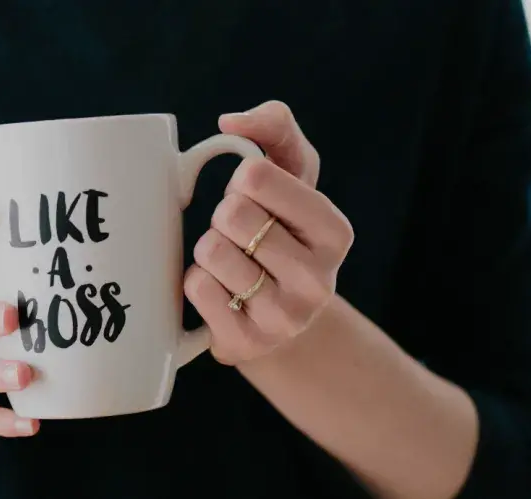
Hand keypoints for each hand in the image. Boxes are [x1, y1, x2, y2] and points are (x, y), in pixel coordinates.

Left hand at [184, 100, 353, 364]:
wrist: (279, 318)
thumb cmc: (280, 229)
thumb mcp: (291, 174)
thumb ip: (274, 127)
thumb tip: (230, 122)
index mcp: (335, 231)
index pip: (257, 177)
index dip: (242, 181)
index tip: (255, 198)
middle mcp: (318, 279)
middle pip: (231, 214)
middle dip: (223, 217)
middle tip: (240, 235)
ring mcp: (284, 318)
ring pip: (210, 252)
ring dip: (208, 250)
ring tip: (231, 263)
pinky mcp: (246, 344)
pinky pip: (196, 288)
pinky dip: (196, 281)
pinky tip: (221, 291)